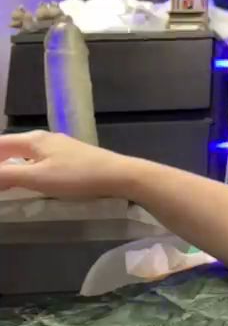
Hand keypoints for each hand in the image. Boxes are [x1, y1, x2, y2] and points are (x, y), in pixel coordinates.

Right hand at [0, 131, 134, 200]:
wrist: (119, 176)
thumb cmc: (77, 177)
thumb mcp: (37, 178)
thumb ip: (6, 175)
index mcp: (33, 140)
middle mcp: (43, 139)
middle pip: (9, 148)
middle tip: (0, 185)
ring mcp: (58, 148)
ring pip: (24, 156)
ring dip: (10, 169)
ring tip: (5, 186)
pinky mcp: (69, 159)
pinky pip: (37, 162)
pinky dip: (25, 172)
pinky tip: (28, 185)